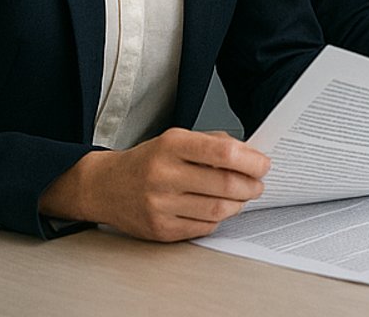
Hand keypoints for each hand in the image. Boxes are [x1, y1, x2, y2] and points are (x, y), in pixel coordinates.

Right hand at [37, 128, 269, 241]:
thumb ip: (215, 144)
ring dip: (239, 204)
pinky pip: (204, 227)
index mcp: (172, 145)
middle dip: (251, 186)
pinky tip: (216, 209)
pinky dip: (218, 219)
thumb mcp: (178, 139)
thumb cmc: (148, 160)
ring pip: (218, 209)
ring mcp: (160, 205)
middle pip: (225, 184)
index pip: (224, 152)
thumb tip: (253, 156)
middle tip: (257, 184)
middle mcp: (164, 175)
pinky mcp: (159, 229)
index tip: (264, 165)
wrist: (105, 186)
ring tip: (240, 197)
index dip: (252, 161)